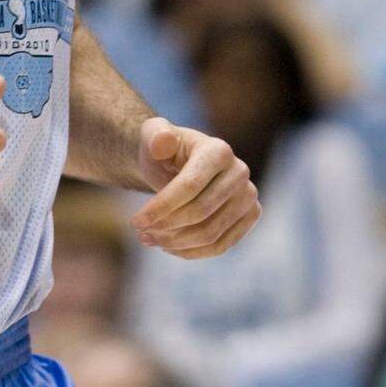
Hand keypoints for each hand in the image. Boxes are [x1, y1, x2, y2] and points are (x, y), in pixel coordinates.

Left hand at [131, 118, 260, 258]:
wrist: (181, 164)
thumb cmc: (164, 150)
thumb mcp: (152, 135)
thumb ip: (155, 134)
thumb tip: (162, 142)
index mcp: (218, 150)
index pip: (190, 186)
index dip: (161, 207)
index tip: (136, 222)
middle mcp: (240, 172)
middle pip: (201, 212)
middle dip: (166, 226)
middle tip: (140, 233)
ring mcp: (248, 196)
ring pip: (211, 233)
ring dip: (175, 243)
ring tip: (149, 239)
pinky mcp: (249, 217)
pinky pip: (221, 245)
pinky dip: (191, 252)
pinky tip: (168, 246)